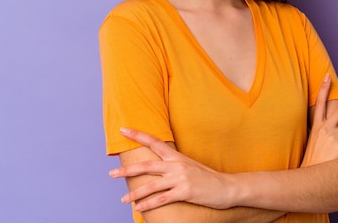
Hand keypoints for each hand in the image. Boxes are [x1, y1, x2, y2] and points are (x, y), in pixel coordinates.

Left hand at [109, 128, 235, 210]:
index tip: (123, 129)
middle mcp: (176, 165)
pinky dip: (149, 204)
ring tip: (124, 199)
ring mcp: (180, 178)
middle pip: (146, 165)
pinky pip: (162, 199)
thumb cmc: (207, 178)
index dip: (137, 134)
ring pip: (151, 185)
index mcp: (176, 156)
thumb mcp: (189, 165)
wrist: (227, 187)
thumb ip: (173, 164)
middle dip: (126, 170)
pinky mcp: (184, 192)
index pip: (154, 141)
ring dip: (135, 194)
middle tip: (111, 174)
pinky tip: (140, 208)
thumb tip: (157, 167)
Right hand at [301, 75, 337, 166]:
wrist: (310, 178)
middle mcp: (325, 129)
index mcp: (316, 126)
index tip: (327, 77)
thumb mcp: (311, 143)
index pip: (320, 102)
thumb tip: (326, 128)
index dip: (324, 88)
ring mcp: (333, 138)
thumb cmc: (312, 161)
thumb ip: (318, 133)